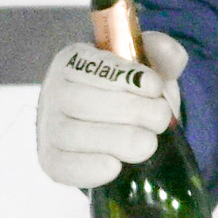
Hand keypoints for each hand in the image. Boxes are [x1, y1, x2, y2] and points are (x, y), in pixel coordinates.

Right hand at [33, 35, 181, 190]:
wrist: (115, 128)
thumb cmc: (129, 93)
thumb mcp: (149, 69)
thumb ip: (162, 54)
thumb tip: (169, 49)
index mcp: (74, 60)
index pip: (91, 65)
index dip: (123, 76)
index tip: (155, 87)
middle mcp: (54, 91)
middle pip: (80, 101)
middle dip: (128, 111)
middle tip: (160, 119)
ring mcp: (49, 127)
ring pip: (71, 134)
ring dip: (115, 140)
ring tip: (148, 144)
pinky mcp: (50, 160)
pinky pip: (61, 165)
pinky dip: (88, 168)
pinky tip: (115, 167)